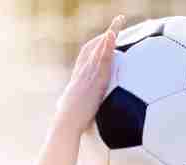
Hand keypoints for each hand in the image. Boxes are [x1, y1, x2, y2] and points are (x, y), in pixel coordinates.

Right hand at [52, 15, 124, 137]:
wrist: (65, 123)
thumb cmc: (68, 123)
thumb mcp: (73, 111)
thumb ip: (78, 106)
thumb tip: (75, 112)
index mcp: (78, 78)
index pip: (86, 55)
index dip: (95, 45)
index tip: (104, 37)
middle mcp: (82, 72)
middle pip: (93, 46)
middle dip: (106, 34)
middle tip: (118, 22)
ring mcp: (88, 74)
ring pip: (99, 48)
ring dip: (110, 32)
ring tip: (120, 19)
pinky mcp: (95, 80)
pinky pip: (103, 58)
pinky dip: (108, 45)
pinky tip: (113, 34)